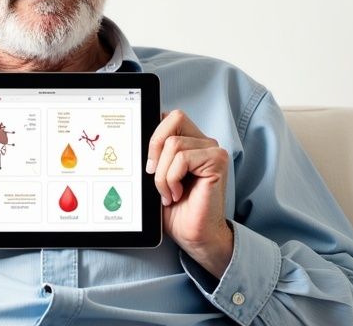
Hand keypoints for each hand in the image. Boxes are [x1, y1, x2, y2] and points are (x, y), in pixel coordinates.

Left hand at [147, 109, 233, 277]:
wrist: (193, 235)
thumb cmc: (176, 209)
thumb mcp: (156, 177)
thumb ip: (152, 156)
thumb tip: (134, 137)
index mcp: (189, 141)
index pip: (167, 117)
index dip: (152, 134)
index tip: (147, 163)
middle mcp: (203, 142)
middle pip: (173, 118)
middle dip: (155, 146)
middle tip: (152, 173)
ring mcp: (212, 150)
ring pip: (173, 143)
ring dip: (162, 173)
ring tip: (167, 192)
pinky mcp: (217, 161)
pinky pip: (182, 158)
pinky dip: (172, 178)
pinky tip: (177, 193)